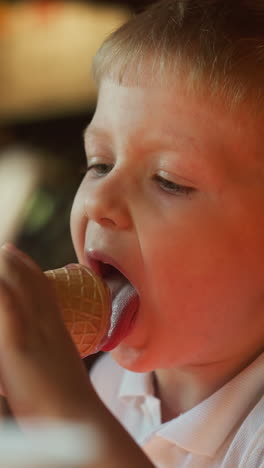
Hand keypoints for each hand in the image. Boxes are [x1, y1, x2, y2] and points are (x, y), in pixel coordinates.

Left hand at [0, 244, 92, 424]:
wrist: (77, 421)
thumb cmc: (68, 404)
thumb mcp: (61, 370)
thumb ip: (50, 354)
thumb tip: (41, 350)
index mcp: (59, 332)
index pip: (46, 293)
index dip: (32, 272)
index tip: (20, 257)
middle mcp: (48, 327)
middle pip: (33, 286)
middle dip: (17, 264)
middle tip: (5, 248)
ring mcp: (34, 335)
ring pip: (20, 291)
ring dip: (8, 271)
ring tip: (1, 253)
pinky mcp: (18, 348)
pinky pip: (8, 309)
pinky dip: (2, 290)